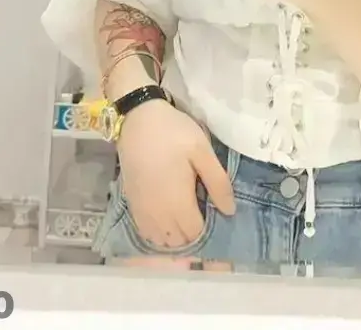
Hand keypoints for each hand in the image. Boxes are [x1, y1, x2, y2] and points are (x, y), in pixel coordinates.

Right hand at [116, 100, 234, 248]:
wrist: (137, 118)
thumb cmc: (173, 133)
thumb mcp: (202, 151)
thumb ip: (218, 183)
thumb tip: (229, 211)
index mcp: (178, 204)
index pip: (196, 234)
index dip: (208, 226)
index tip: (211, 208)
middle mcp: (158, 215)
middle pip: (179, 242)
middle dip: (192, 232)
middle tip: (200, 207)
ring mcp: (142, 211)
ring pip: (162, 240)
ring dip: (175, 234)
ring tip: (184, 212)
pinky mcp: (131, 203)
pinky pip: (146, 232)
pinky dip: (158, 231)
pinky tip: (166, 213)